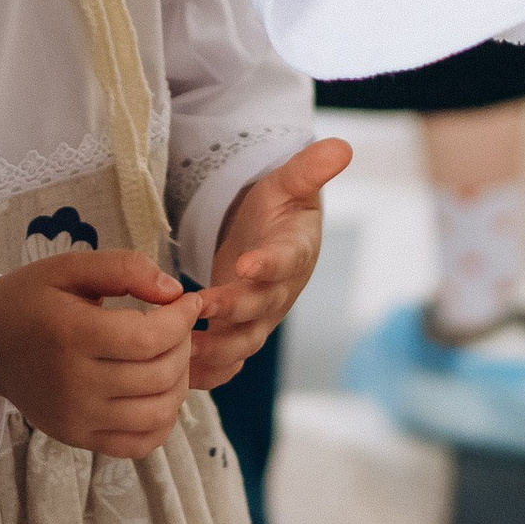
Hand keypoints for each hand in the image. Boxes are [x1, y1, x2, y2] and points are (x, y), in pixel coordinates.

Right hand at [0, 250, 201, 457]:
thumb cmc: (31, 300)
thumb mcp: (70, 267)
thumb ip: (125, 268)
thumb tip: (174, 292)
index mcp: (71, 335)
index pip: (149, 339)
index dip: (182, 320)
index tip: (188, 302)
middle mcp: (74, 384)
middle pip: (159, 375)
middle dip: (184, 345)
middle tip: (177, 326)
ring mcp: (76, 417)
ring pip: (157, 413)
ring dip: (180, 383)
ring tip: (170, 357)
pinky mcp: (78, 437)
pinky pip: (139, 444)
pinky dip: (162, 422)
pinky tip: (158, 393)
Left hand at [190, 138, 349, 391]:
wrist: (275, 236)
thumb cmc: (281, 208)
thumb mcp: (291, 183)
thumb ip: (310, 168)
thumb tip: (342, 146)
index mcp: (295, 252)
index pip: (287, 259)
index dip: (269, 264)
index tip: (248, 264)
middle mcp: (280, 291)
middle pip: (260, 307)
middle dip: (231, 311)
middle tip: (199, 309)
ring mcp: (261, 316)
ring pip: (243, 342)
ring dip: (215, 350)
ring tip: (182, 350)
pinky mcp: (240, 332)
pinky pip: (229, 360)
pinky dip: (210, 371)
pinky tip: (182, 377)